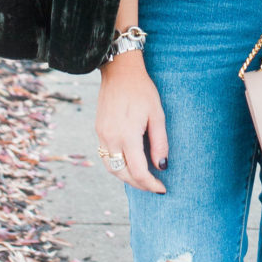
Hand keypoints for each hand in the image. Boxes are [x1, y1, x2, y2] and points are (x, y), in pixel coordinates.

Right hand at [96, 51, 167, 192]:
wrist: (120, 72)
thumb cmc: (142, 91)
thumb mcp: (157, 115)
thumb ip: (160, 143)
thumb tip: (161, 166)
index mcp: (127, 135)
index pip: (138, 171)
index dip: (151, 184)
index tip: (162, 189)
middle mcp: (111, 138)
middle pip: (123, 174)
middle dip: (140, 185)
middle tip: (154, 186)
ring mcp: (102, 135)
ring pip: (112, 168)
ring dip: (127, 178)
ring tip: (143, 179)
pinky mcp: (99, 130)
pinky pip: (106, 156)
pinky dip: (117, 166)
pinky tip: (129, 164)